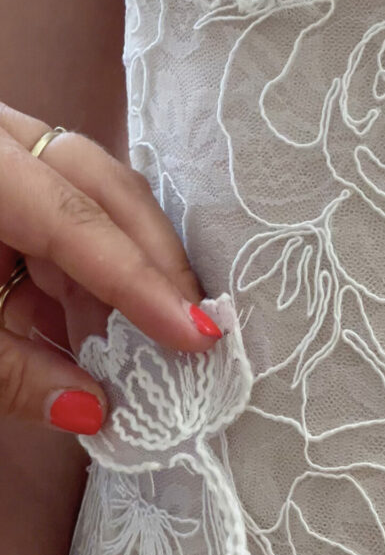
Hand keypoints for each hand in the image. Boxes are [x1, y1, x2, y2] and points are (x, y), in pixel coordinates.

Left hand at [0, 102, 222, 434]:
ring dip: (125, 269)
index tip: (195, 337)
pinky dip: (88, 269)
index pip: (77, 222)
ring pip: (93, 196)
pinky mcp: (9, 171)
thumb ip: (14, 375)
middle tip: (194, 328)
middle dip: (156, 260)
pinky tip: (105, 319)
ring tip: (152, 337)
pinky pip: (66, 211)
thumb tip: (96, 413)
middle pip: (105, 186)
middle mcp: (0, 142)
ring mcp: (6, 150)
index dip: (141, 284)